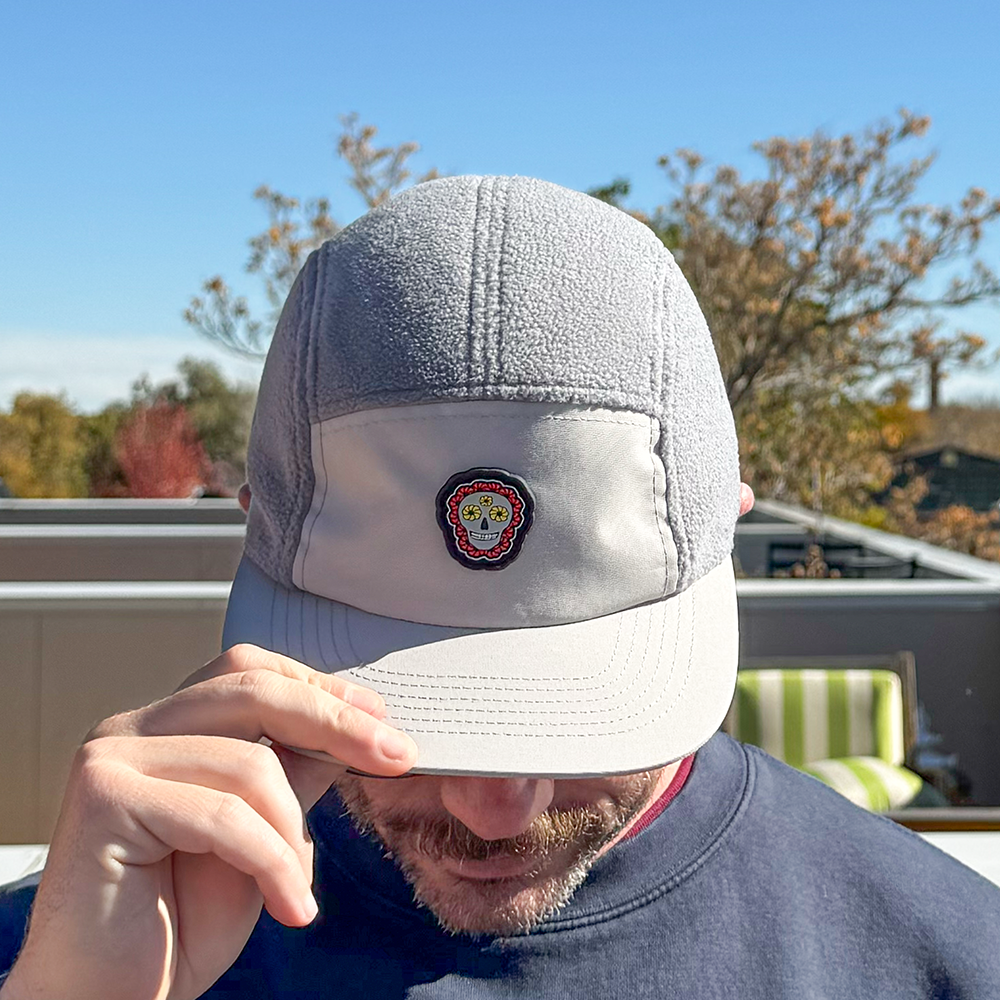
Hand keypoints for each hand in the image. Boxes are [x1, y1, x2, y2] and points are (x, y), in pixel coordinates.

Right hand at [2, 644, 416, 999]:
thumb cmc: (175, 924)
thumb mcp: (261, 835)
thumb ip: (294, 776)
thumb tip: (359, 729)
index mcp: (167, 726)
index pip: (249, 672)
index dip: (318, 687)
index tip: (379, 718)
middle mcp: (133, 727)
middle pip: (252, 690)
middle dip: (335, 722)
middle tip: (396, 755)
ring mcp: (113, 756)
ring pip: (248, 762)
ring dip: (294, 832)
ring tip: (302, 891)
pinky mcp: (105, 797)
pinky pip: (223, 815)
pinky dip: (272, 864)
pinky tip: (291, 909)